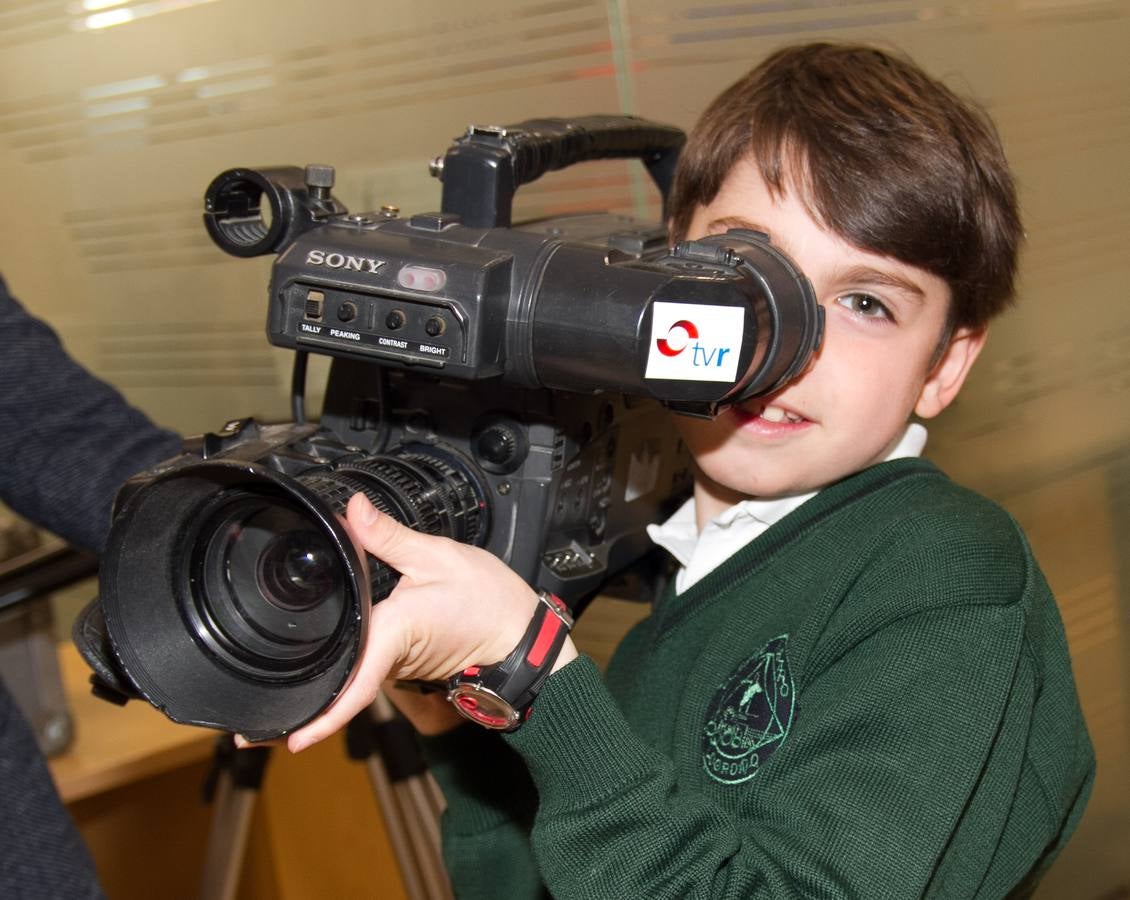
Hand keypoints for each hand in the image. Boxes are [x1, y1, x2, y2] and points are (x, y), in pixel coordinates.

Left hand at [286, 492, 574, 751]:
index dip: (322, 715)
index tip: (287, 738)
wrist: (521, 636)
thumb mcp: (438, 557)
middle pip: (338, 690)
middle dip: (294, 711)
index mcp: (394, 635)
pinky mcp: (401, 662)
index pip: (353, 684)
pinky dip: (337, 678)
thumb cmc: (488, 602)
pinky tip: (315, 671)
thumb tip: (353, 511)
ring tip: (263, 710)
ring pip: (348, 682)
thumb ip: (389, 537)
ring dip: (313, 693)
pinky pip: (363, 672)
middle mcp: (391, 660)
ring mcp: (396, 666)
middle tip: (243, 732)